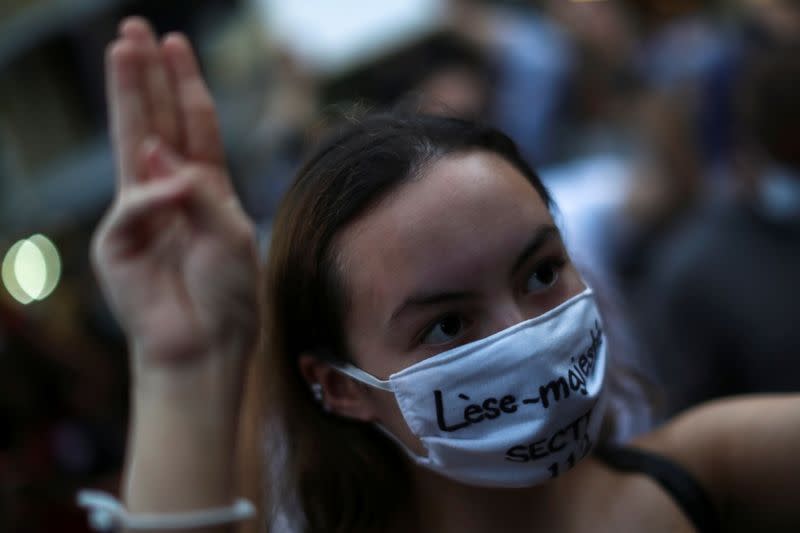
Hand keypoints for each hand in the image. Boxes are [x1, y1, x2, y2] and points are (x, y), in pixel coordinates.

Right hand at [91, 18, 258, 370]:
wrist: (208, 345)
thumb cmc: (229, 293)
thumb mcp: (233, 233)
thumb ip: (200, 191)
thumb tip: (156, 154)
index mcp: (205, 189)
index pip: (193, 126)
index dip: (184, 86)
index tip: (176, 45)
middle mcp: (171, 193)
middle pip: (157, 122)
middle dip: (148, 77)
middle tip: (136, 30)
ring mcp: (142, 214)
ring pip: (133, 142)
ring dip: (130, 96)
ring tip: (124, 48)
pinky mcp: (117, 242)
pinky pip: (135, 206)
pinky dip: (156, 198)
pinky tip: (173, 193)